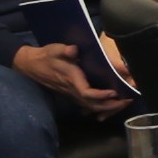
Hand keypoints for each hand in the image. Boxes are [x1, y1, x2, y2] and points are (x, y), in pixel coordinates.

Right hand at [11, 41, 128, 114]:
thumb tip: (73, 49)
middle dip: (110, 106)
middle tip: (126, 101)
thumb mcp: (55, 50)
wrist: (30, 65)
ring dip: (107, 108)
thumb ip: (65, 50)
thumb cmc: (46, 56)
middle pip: (92, 104)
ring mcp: (71, 94)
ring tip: (122, 104)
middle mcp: (72, 90)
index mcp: (71, 79)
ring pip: (90, 107)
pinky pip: (86, 105)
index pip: (86, 92)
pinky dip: (99, 108)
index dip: (100, 95)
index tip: (114, 92)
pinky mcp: (71, 95)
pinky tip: (110, 107)